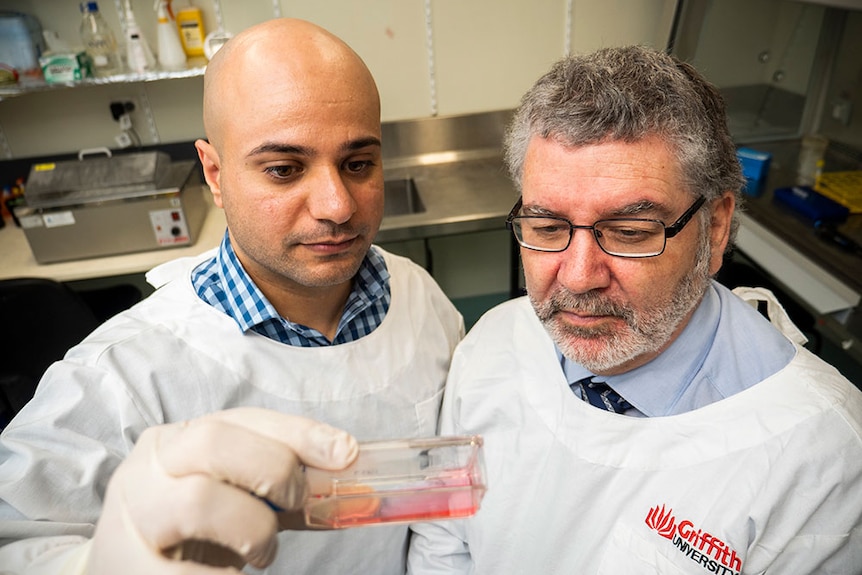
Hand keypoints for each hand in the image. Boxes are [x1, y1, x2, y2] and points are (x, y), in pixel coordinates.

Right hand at [87, 408, 357, 573]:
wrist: (124, 571)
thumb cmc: (191, 530)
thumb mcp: (232, 494)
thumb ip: (285, 487)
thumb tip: (356, 486)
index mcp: (175, 439)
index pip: (243, 418)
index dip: (299, 432)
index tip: (345, 452)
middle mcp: (147, 468)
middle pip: (214, 441)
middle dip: (273, 468)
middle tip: (294, 503)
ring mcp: (131, 518)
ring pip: (200, 500)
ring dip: (253, 528)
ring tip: (261, 551)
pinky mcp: (129, 568)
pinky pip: (189, 574)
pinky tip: (233, 574)